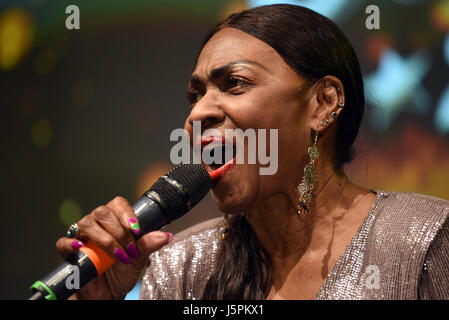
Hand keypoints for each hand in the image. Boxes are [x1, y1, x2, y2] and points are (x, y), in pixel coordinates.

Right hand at [56, 196, 171, 299]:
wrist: (108, 294)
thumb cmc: (122, 272)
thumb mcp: (139, 259)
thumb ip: (148, 245)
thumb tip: (165, 236)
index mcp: (114, 221)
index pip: (117, 204)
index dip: (126, 213)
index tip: (137, 229)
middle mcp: (97, 224)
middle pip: (103, 211)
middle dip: (119, 231)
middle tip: (130, 250)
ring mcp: (82, 236)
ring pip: (87, 223)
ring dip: (105, 240)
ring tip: (117, 257)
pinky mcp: (69, 252)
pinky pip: (64, 241)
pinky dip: (71, 243)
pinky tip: (82, 248)